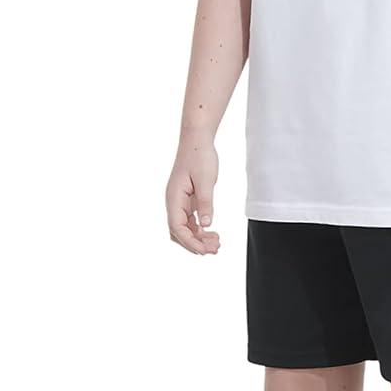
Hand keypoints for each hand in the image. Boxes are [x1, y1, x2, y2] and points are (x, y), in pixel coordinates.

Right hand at [166, 129, 220, 255]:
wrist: (197, 140)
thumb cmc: (200, 157)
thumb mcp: (206, 180)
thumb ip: (206, 203)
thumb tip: (206, 225)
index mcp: (173, 198)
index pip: (177, 228)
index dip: (191, 242)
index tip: (205, 250)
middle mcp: (173, 202)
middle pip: (178, 232)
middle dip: (195, 244)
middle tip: (215, 249)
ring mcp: (179, 202)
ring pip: (184, 228)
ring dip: (198, 238)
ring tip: (216, 244)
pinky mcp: (186, 200)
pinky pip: (190, 221)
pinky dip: (200, 229)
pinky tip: (212, 233)